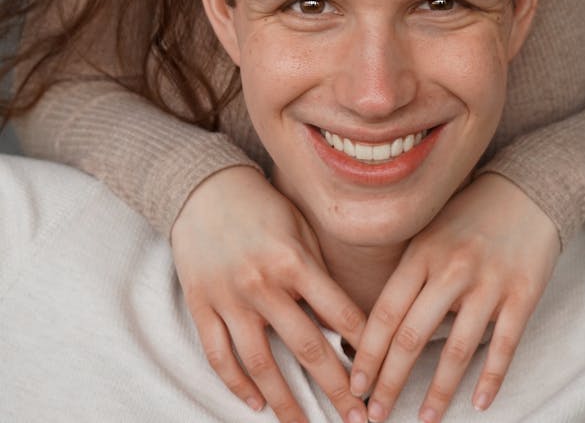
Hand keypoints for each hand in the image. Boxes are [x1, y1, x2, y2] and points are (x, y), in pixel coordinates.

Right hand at [171, 166, 367, 422]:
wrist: (204, 188)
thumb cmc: (262, 207)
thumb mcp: (299, 228)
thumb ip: (318, 273)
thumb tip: (341, 321)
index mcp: (293, 259)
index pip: (338, 312)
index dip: (363, 345)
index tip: (380, 374)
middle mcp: (262, 282)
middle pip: (305, 347)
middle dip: (335, 388)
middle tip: (356, 418)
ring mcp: (229, 297)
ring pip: (260, 363)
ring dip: (285, 402)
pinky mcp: (201, 305)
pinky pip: (219, 356)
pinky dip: (236, 384)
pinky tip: (254, 405)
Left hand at [349, 174, 559, 421]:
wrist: (527, 189)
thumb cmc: (470, 216)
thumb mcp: (430, 232)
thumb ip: (409, 275)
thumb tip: (378, 327)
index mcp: (422, 253)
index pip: (386, 312)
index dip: (368, 353)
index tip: (355, 384)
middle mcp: (452, 268)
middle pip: (413, 336)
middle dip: (390, 382)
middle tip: (376, 415)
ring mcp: (488, 282)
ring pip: (457, 349)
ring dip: (438, 392)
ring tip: (424, 420)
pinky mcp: (523, 293)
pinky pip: (504, 345)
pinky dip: (491, 378)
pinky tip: (479, 403)